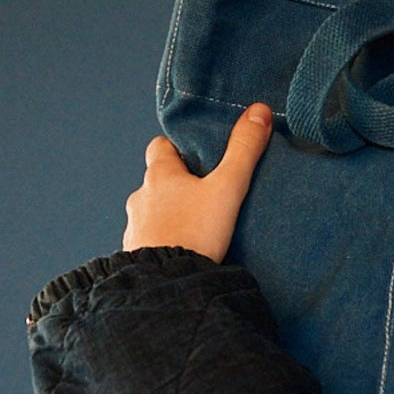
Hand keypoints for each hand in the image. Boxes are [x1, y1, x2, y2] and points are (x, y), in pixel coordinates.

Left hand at [122, 103, 273, 261]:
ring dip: (167, 217)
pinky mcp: (135, 255)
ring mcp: (135, 227)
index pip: (160, 147)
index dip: (176, 149)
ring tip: (193, 229)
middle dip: (175, 186)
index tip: (194, 157)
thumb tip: (259, 111)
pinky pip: (148, 242)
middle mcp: (141, 196)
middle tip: (202, 196)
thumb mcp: (227, 187)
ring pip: (151, 212)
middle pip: (156, 181)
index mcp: (160, 174)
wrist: (168, 282)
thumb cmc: (196, 231)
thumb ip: (244, 151)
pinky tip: (180, 254)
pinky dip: (161, 243)